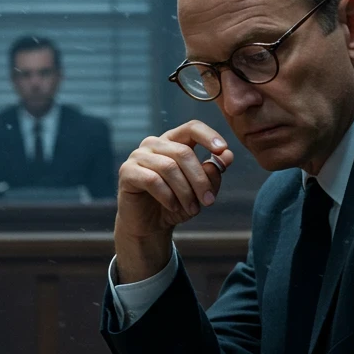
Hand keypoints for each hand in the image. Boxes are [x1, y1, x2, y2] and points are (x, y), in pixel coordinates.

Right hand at [113, 120, 233, 280]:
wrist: (149, 226)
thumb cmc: (175, 204)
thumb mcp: (199, 191)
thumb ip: (213, 173)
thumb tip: (227, 156)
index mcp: (173, 142)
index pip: (192, 128)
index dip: (209, 136)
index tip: (222, 150)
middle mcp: (154, 144)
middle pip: (183, 152)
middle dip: (200, 179)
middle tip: (209, 201)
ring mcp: (138, 156)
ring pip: (169, 167)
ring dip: (185, 192)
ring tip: (192, 209)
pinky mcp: (127, 172)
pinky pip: (152, 180)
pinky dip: (167, 196)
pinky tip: (173, 207)